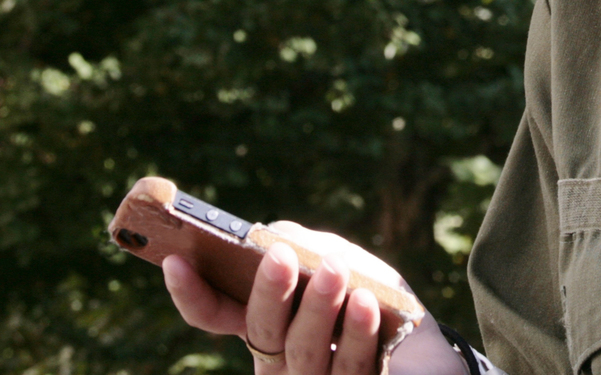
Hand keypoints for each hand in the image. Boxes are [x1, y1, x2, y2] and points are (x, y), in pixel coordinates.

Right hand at [161, 223, 466, 374]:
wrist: (424, 341)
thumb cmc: (370, 291)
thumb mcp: (338, 259)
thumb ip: (304, 247)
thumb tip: (273, 238)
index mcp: (267, 321)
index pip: (216, 314)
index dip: (192, 293)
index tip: (176, 260)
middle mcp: (281, 358)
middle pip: (262, 332)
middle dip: (268, 294)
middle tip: (279, 256)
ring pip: (302, 354)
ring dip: (317, 309)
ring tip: (333, 270)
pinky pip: (350, 370)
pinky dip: (358, 334)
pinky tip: (367, 303)